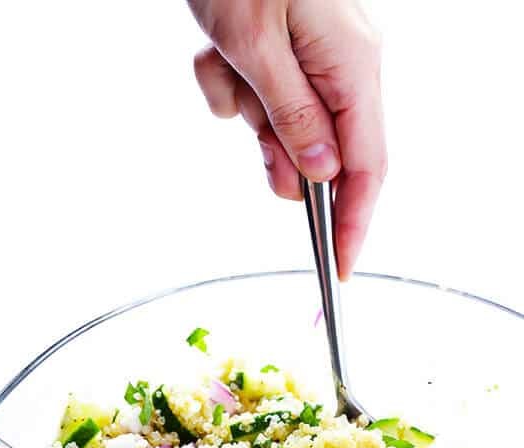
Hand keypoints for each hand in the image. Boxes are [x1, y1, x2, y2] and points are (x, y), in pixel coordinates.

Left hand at [188, 0, 385, 279]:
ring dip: (243, 107)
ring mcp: (315, 59)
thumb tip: (318, 175)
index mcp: (352, 66)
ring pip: (281, 126)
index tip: (338, 268)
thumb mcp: (256, 44)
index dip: (353, 225)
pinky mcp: (285, 54)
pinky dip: (229, 84)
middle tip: (253, 134)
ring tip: (223, 59)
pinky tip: (216, 52)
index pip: (366, 169)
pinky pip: (258, 97)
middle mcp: (343, 66)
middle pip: (322, 151)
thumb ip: (292, 116)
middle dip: (276, 152)